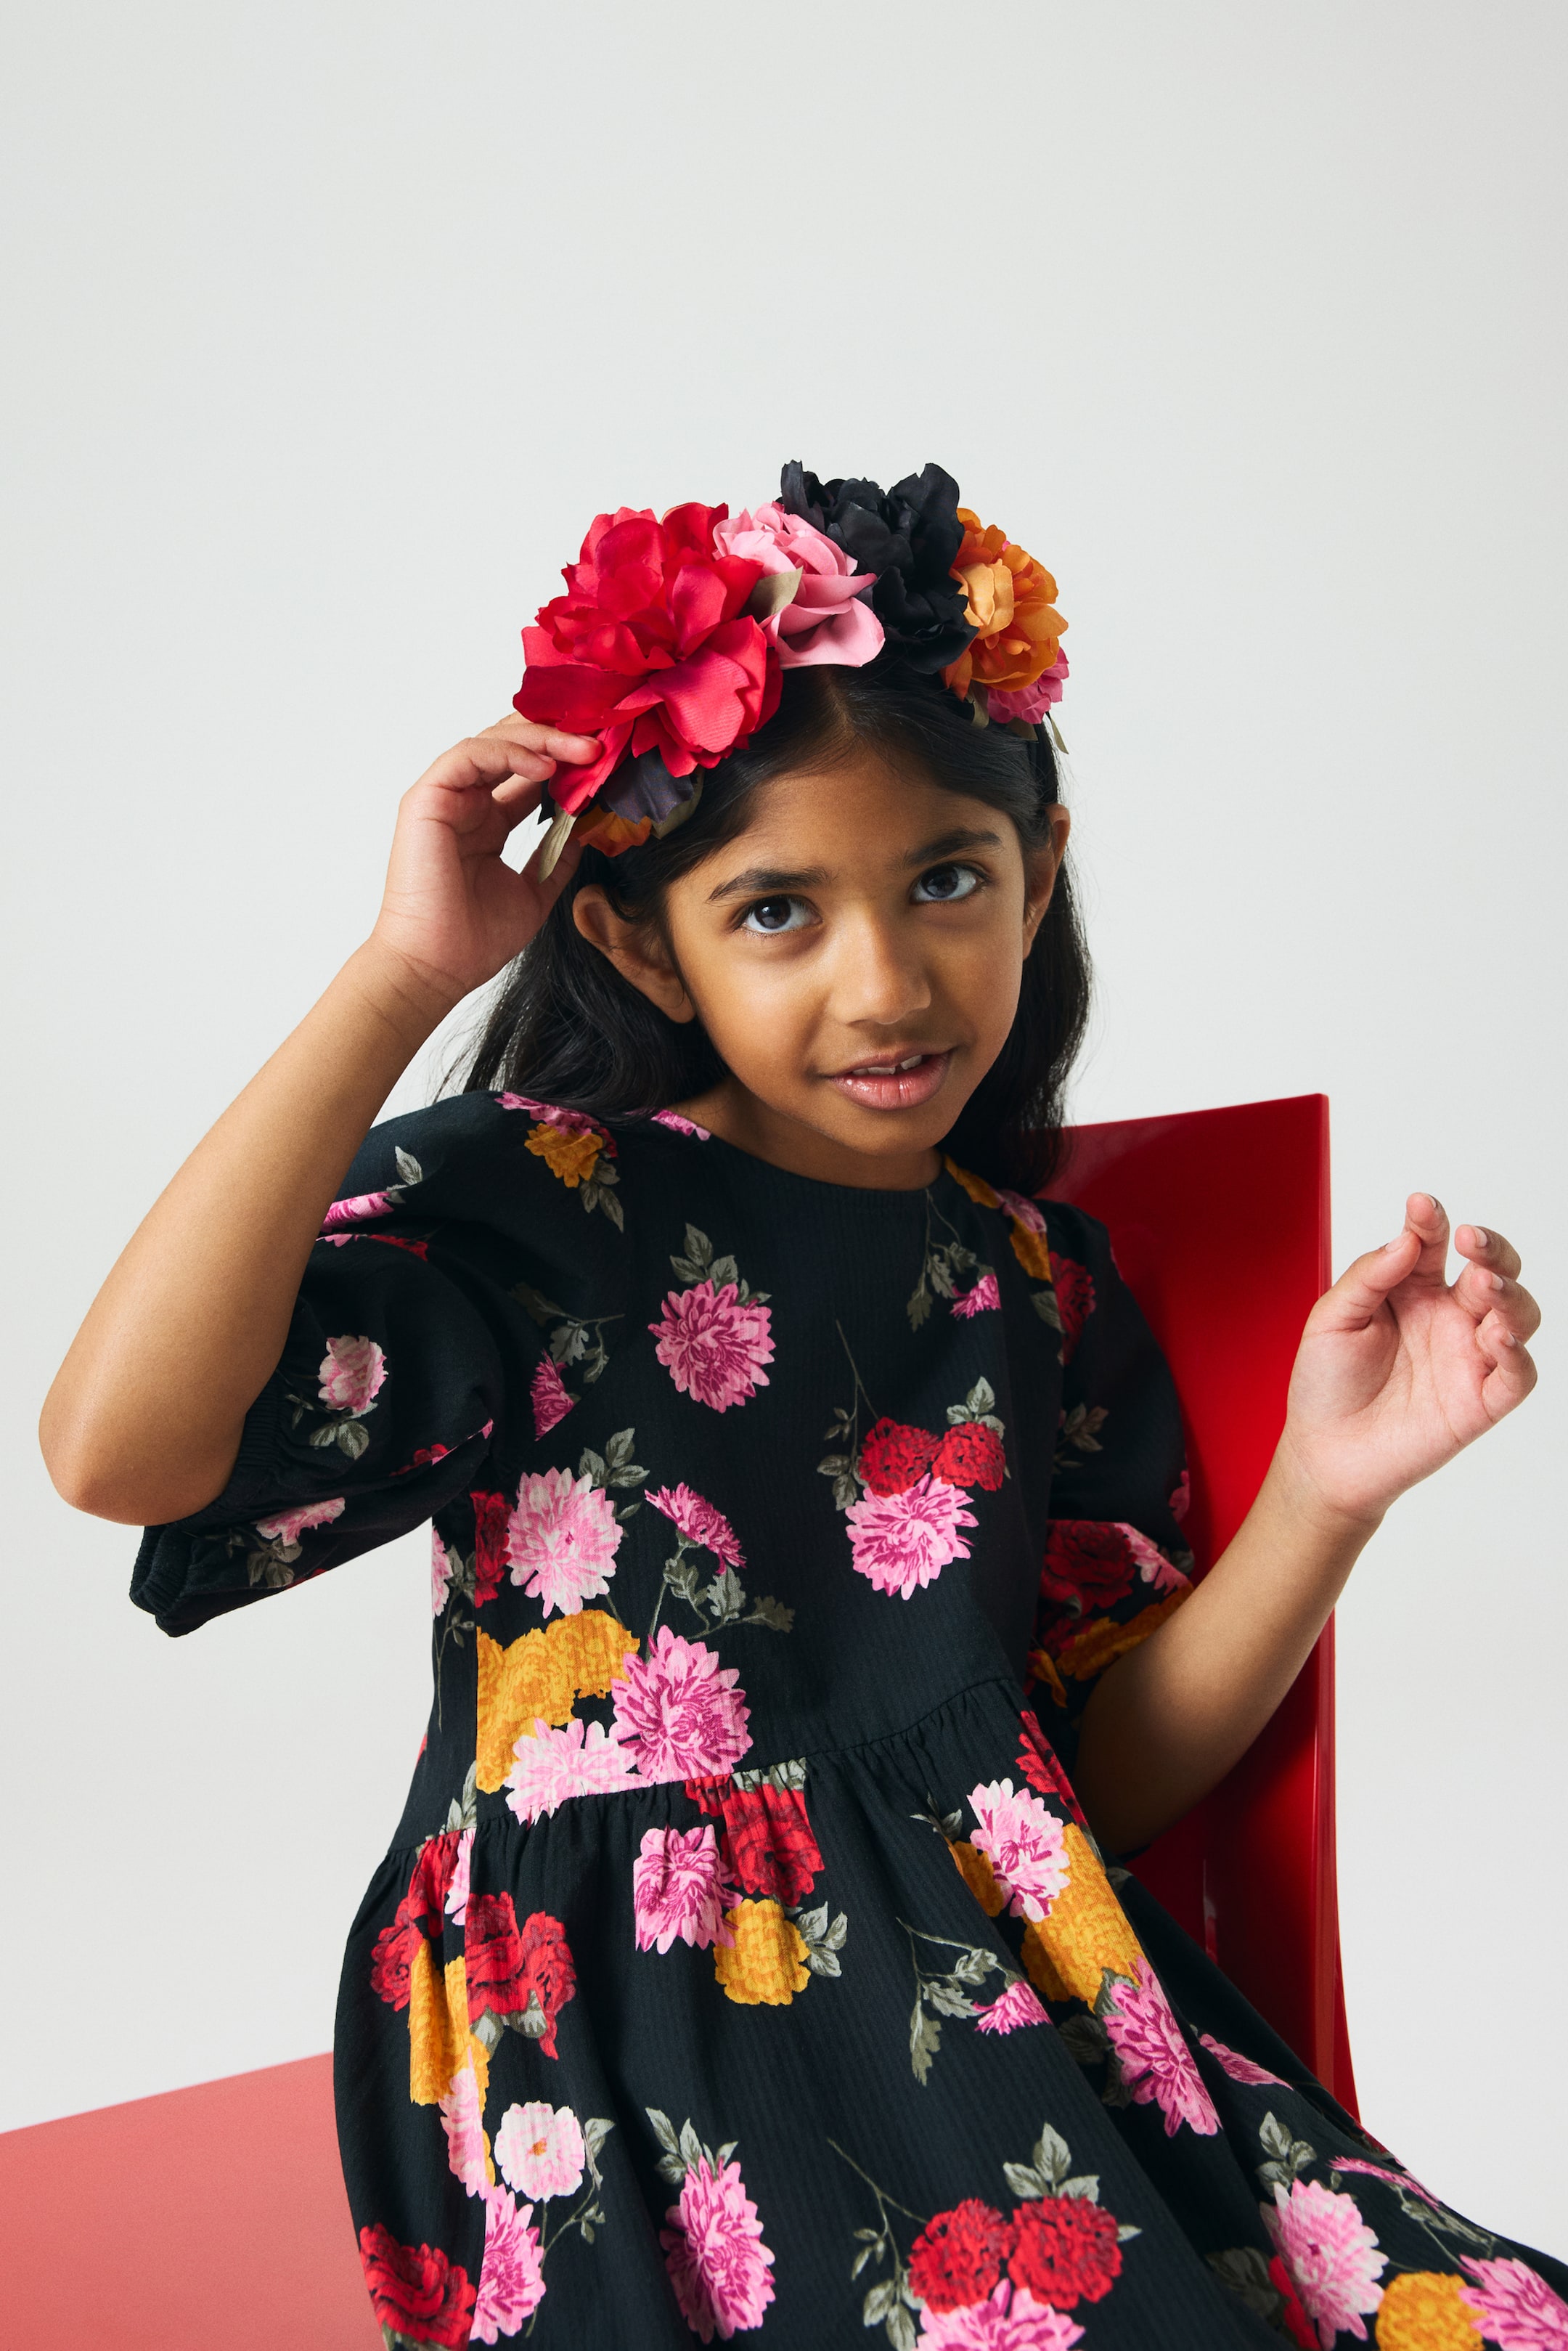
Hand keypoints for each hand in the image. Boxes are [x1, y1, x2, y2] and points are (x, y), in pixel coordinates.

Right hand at [365, 712, 599, 1016]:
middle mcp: (466, 804)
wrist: (437, 968)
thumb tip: (586, 829)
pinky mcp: (426, 800)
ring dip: (541, 738)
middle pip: (512, 747)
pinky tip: (545, 766)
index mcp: (487, 822)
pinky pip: (469, 756)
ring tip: (582, 749)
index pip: (528, 773)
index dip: (567, 761)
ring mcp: (445, 799)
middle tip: (600, 742)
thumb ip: (557, 858)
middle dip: (558, 738)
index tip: (607, 762)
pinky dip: (508, 753)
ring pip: (492, 742)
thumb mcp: (535, 892)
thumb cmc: (474, 940)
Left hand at [1277, 1193, 1540, 1530]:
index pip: (1434, 1245)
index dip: (1432, 1223)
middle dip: (1492, 1249)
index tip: (1420, 1207)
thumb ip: (1368, 1277)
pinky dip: (1517, 1354)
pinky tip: (1497, 1336)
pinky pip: (1516, 1375)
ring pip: (1517, 1315)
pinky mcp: (1480, 1402)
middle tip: (1472, 1239)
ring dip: (1511, 1295)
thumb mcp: (1332, 1320)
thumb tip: (1406, 1240)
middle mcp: (1448, 1317)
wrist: (1324, 1454)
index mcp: (1412, 1291)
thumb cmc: (1326, 1384)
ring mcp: (1468, 1357)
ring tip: (1485, 1285)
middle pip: (1493, 1271)